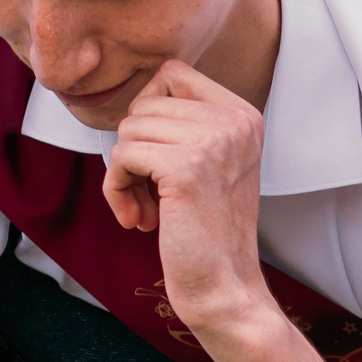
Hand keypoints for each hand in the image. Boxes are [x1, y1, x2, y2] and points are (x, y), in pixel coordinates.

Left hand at [103, 61, 272, 341]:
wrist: (224, 288)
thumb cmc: (206, 233)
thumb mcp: (208, 164)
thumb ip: (183, 125)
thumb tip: (132, 103)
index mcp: (244, 115)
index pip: (172, 74)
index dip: (148, 111)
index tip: (154, 156)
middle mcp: (235, 121)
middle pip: (144, 104)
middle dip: (133, 150)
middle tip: (148, 194)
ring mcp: (214, 141)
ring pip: (129, 130)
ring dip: (123, 174)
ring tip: (146, 209)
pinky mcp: (186, 168)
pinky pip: (121, 156)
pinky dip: (117, 190)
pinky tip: (139, 221)